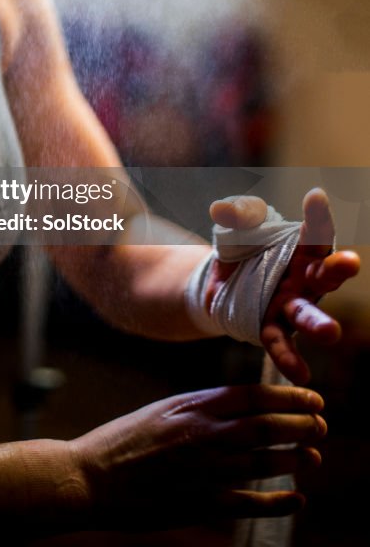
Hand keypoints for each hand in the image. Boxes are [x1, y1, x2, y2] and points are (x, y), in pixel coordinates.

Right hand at [70, 384, 324, 530]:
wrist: (89, 477)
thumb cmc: (125, 440)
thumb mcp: (163, 410)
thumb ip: (200, 407)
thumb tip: (241, 403)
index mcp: (190, 406)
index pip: (251, 396)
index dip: (288, 396)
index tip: (313, 398)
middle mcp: (199, 435)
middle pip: (264, 426)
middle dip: (300, 424)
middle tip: (321, 426)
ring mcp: (199, 471)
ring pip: (262, 463)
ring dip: (294, 459)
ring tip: (312, 457)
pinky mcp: (196, 505)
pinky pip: (247, 503)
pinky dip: (277, 502)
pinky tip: (296, 500)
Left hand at [208, 189, 360, 382]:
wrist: (219, 279)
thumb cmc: (243, 246)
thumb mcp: (238, 223)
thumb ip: (236, 214)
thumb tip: (221, 209)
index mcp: (302, 248)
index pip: (315, 231)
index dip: (318, 215)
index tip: (316, 197)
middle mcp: (305, 279)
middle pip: (325, 272)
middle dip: (339, 268)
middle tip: (351, 262)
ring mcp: (290, 306)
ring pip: (307, 314)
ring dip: (319, 324)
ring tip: (331, 333)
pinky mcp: (270, 327)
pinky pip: (280, 344)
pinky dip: (290, 359)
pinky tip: (300, 374)